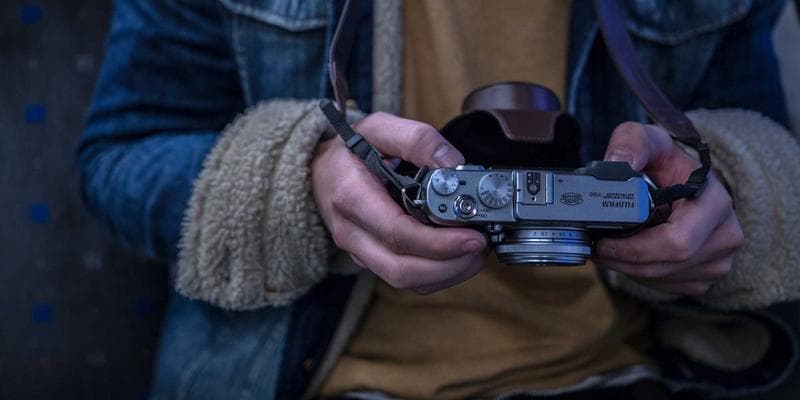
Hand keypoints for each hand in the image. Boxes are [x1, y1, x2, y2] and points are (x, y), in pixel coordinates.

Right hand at [311, 112, 486, 293]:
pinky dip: (437, 275)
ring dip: (447, 274)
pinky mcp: (371, 261)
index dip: (440, 242)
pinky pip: (406, 280)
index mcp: (352, 198)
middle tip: (481, 246)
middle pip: (402, 270)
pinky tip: (458, 257)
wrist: (320, 172)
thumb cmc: (350, 151)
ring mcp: (360, 252)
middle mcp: (352, 233)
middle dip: (449, 265)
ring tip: (476, 252)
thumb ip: (416, 139)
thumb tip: (453, 164)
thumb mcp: (378, 128)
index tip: (474, 236)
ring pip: (406, 282)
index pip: (397, 233)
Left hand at [594, 122, 743, 295]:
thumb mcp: (648, 140)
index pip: (676, 242)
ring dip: (628, 269)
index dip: (633, 248)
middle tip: (595, 248)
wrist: (684, 179)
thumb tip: (615, 162)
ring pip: (663, 280)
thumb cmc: (665, 161)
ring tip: (606, 249)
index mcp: (715, 202)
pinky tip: (627, 256)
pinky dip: (641, 275)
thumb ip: (631, 142)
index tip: (601, 241)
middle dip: (623, 261)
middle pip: (666, 266)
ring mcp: (719, 260)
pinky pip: (667, 287)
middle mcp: (726, 235)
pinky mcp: (706, 277)